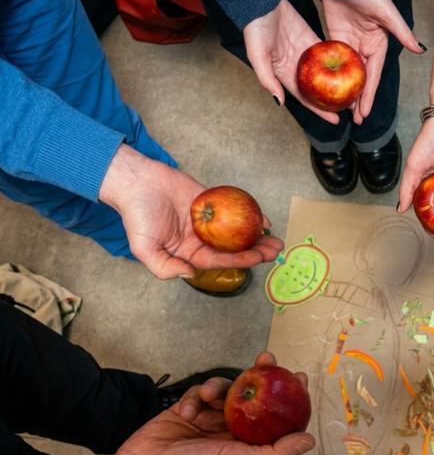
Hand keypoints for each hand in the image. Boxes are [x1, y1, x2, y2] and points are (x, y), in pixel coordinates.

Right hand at [99, 145, 283, 279]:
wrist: (136, 181)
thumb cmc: (136, 214)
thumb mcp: (144, 248)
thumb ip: (164, 267)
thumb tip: (189, 274)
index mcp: (188, 253)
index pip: (218, 261)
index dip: (239, 260)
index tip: (257, 257)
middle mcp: (201, 240)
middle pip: (232, 249)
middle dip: (255, 252)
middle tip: (275, 250)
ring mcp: (208, 221)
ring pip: (236, 232)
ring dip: (256, 237)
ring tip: (276, 240)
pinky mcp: (211, 202)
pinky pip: (233, 210)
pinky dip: (249, 215)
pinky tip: (264, 220)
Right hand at [105, 351, 314, 454]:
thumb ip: (276, 454)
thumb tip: (309, 440)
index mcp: (247, 443)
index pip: (275, 418)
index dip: (289, 399)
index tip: (299, 378)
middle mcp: (231, 430)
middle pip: (252, 396)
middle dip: (260, 376)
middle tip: (266, 359)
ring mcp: (209, 418)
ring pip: (225, 390)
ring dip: (217, 388)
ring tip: (206, 397)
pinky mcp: (188, 409)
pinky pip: (198, 393)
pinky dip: (193, 399)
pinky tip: (186, 412)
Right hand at [243, 0, 339, 124]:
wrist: (262, 3)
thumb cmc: (256, 29)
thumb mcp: (257, 56)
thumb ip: (266, 79)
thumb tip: (280, 102)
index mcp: (284, 76)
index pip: (306, 98)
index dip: (320, 111)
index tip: (335, 121)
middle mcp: (297, 69)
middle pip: (318, 89)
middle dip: (333, 100)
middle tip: (351, 109)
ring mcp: (306, 56)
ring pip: (325, 74)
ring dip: (339, 83)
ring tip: (354, 92)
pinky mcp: (312, 41)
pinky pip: (327, 55)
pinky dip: (338, 62)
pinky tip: (351, 70)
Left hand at [321, 0, 423, 123]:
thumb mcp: (388, 14)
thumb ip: (402, 33)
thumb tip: (419, 49)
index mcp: (379, 46)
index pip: (373, 77)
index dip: (368, 96)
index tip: (364, 113)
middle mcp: (365, 49)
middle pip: (361, 80)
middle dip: (358, 101)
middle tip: (354, 120)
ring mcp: (350, 46)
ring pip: (347, 75)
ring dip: (345, 91)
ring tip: (341, 111)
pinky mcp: (336, 40)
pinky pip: (334, 61)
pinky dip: (332, 75)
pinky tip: (328, 89)